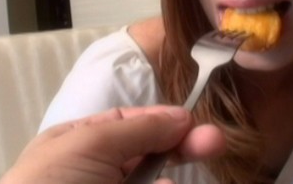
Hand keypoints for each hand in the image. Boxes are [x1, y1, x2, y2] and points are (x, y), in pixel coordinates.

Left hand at [0, 105, 225, 183]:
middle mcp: (95, 172)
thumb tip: (182, 116)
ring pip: (155, 183)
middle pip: (149, 154)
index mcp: (78, 143)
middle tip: (215, 143)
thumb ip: (139, 129)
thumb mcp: (90, 144)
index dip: (162, 120)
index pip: (129, 124)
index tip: (193, 122)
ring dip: (170, 177)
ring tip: (178, 174)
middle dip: (182, 147)